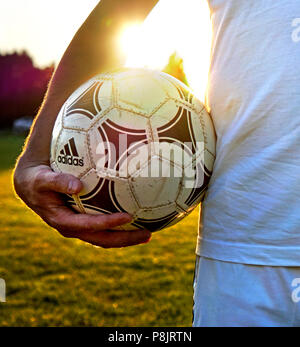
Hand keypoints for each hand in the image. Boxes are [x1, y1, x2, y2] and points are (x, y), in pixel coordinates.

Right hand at [13, 162, 150, 247]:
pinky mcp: (84, 223)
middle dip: (125, 239)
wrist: (31, 187)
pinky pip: (104, 229)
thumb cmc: (37, 180)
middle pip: (103, 240)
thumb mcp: (42, 180)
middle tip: (148, 234)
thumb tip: (78, 187)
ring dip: (126, 238)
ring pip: (106, 238)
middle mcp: (74, 229)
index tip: (128, 217)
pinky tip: (136, 221)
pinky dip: (120, 228)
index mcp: (64, 221)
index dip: (109, 223)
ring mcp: (80, 228)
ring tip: (148, 233)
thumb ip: (57, 182)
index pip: (90, 226)